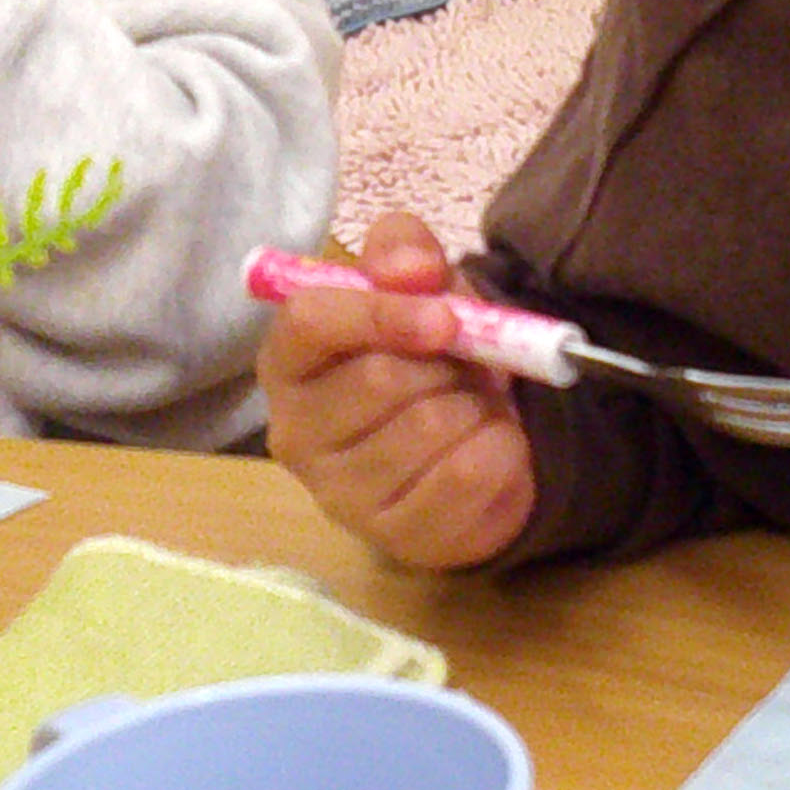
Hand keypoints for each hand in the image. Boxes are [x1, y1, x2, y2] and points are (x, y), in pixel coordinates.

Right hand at [258, 210, 538, 569]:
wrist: (478, 440)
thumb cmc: (432, 357)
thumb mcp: (422, 286)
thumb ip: (405, 252)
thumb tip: (410, 270)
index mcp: (289, 360)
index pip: (310, 322)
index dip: (382, 313)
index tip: (445, 317)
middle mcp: (294, 432)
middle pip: (377, 379)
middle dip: (445, 364)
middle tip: (464, 367)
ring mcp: (338, 494)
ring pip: (427, 428)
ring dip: (475, 406)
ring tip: (471, 407)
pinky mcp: (393, 537)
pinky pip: (466, 475)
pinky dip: (501, 449)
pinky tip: (488, 447)